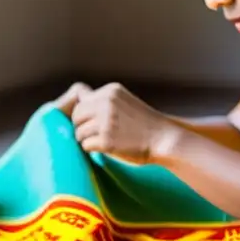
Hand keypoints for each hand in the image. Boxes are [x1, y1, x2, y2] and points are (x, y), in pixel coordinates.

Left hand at [63, 82, 177, 162]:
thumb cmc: (143, 124)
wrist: (165, 139)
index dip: (83, 114)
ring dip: (87, 139)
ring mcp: (106, 121)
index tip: (92, 122)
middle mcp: (106, 103)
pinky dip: (93, 149)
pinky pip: (86, 145)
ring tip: (104, 140)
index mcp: (111, 91)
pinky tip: (108, 147)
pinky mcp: (107, 140)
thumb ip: (102, 101)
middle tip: (95, 134)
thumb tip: (74, 102)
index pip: (80, 101)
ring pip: (79, 132)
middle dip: (81, 126)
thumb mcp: (123, 102)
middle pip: (76, 116)